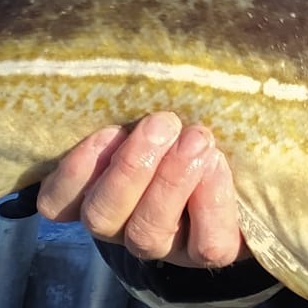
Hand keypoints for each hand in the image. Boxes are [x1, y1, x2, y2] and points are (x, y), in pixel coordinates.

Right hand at [37, 111, 248, 268]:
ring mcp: (166, 246)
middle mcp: (123, 226)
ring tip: (197, 139)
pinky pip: (205, 243)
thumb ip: (137, 103)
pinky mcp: (209, 252)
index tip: (106, 130)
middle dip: (130, 168)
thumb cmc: (190, 127)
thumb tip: (131, 55)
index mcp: (99, 191)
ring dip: (170, 181)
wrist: (251, 172)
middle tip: (163, 122)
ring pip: (146, 232)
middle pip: (101, 216)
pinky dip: (211, 201)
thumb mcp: (159, 113)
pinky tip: (218, 163)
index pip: (57, 202)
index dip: (72, 173)